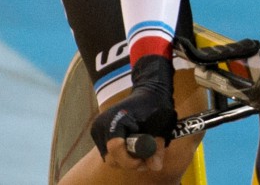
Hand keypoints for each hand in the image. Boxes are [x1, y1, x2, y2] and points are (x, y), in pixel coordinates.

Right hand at [88, 55, 176, 171]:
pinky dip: (121, 155)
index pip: (115, 148)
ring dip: (126, 160)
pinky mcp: (98, 134)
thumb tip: (156, 167)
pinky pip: (109, 153)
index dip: (130, 159)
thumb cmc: (156, 105)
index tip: (144, 160)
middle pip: (111, 157)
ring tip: (143, 152)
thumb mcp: (161, 126)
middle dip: (130, 162)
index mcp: (115, 118)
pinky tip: (134, 148)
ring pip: (110, 157)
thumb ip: (156, 147)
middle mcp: (101, 124)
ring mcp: (97, 130)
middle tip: (147, 159)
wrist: (148, 91)